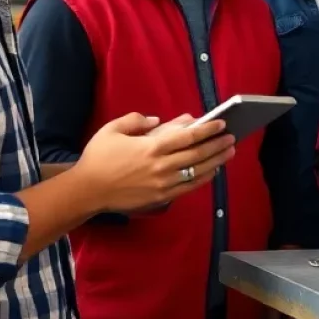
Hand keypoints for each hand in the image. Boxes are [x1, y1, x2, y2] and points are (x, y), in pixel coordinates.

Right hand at [74, 113, 235, 213]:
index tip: (221, 123)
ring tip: (229, 152)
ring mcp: (162, 184)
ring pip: (197, 171)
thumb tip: (160, 121)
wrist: (86, 190)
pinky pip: (189, 187)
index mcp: (151, 147)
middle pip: (197, 154)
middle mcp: (161, 166)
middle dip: (217, 144)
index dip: (207, 129)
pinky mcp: (161, 197)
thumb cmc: (98, 157)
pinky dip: (204, 178)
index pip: (188, 136)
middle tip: (232, 137)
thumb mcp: (113, 129)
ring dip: (216, 160)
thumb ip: (137, 120)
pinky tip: (213, 170)